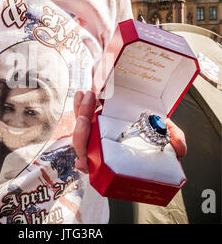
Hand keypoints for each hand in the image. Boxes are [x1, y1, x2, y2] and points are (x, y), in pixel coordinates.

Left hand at [72, 91, 186, 173]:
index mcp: (112, 154)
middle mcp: (100, 143)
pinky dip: (80, 103)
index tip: (83, 163)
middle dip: (81, 132)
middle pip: (82, 142)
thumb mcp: (164, 133)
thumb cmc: (153, 126)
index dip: (86, 165)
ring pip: (79, 125)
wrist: (148, 109)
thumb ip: (173, 140)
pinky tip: (81, 94)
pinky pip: (81, 110)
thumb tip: (180, 148)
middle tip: (87, 119)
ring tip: (86, 96)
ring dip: (80, 111)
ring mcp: (95, 129)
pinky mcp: (93, 114)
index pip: (93, 164)